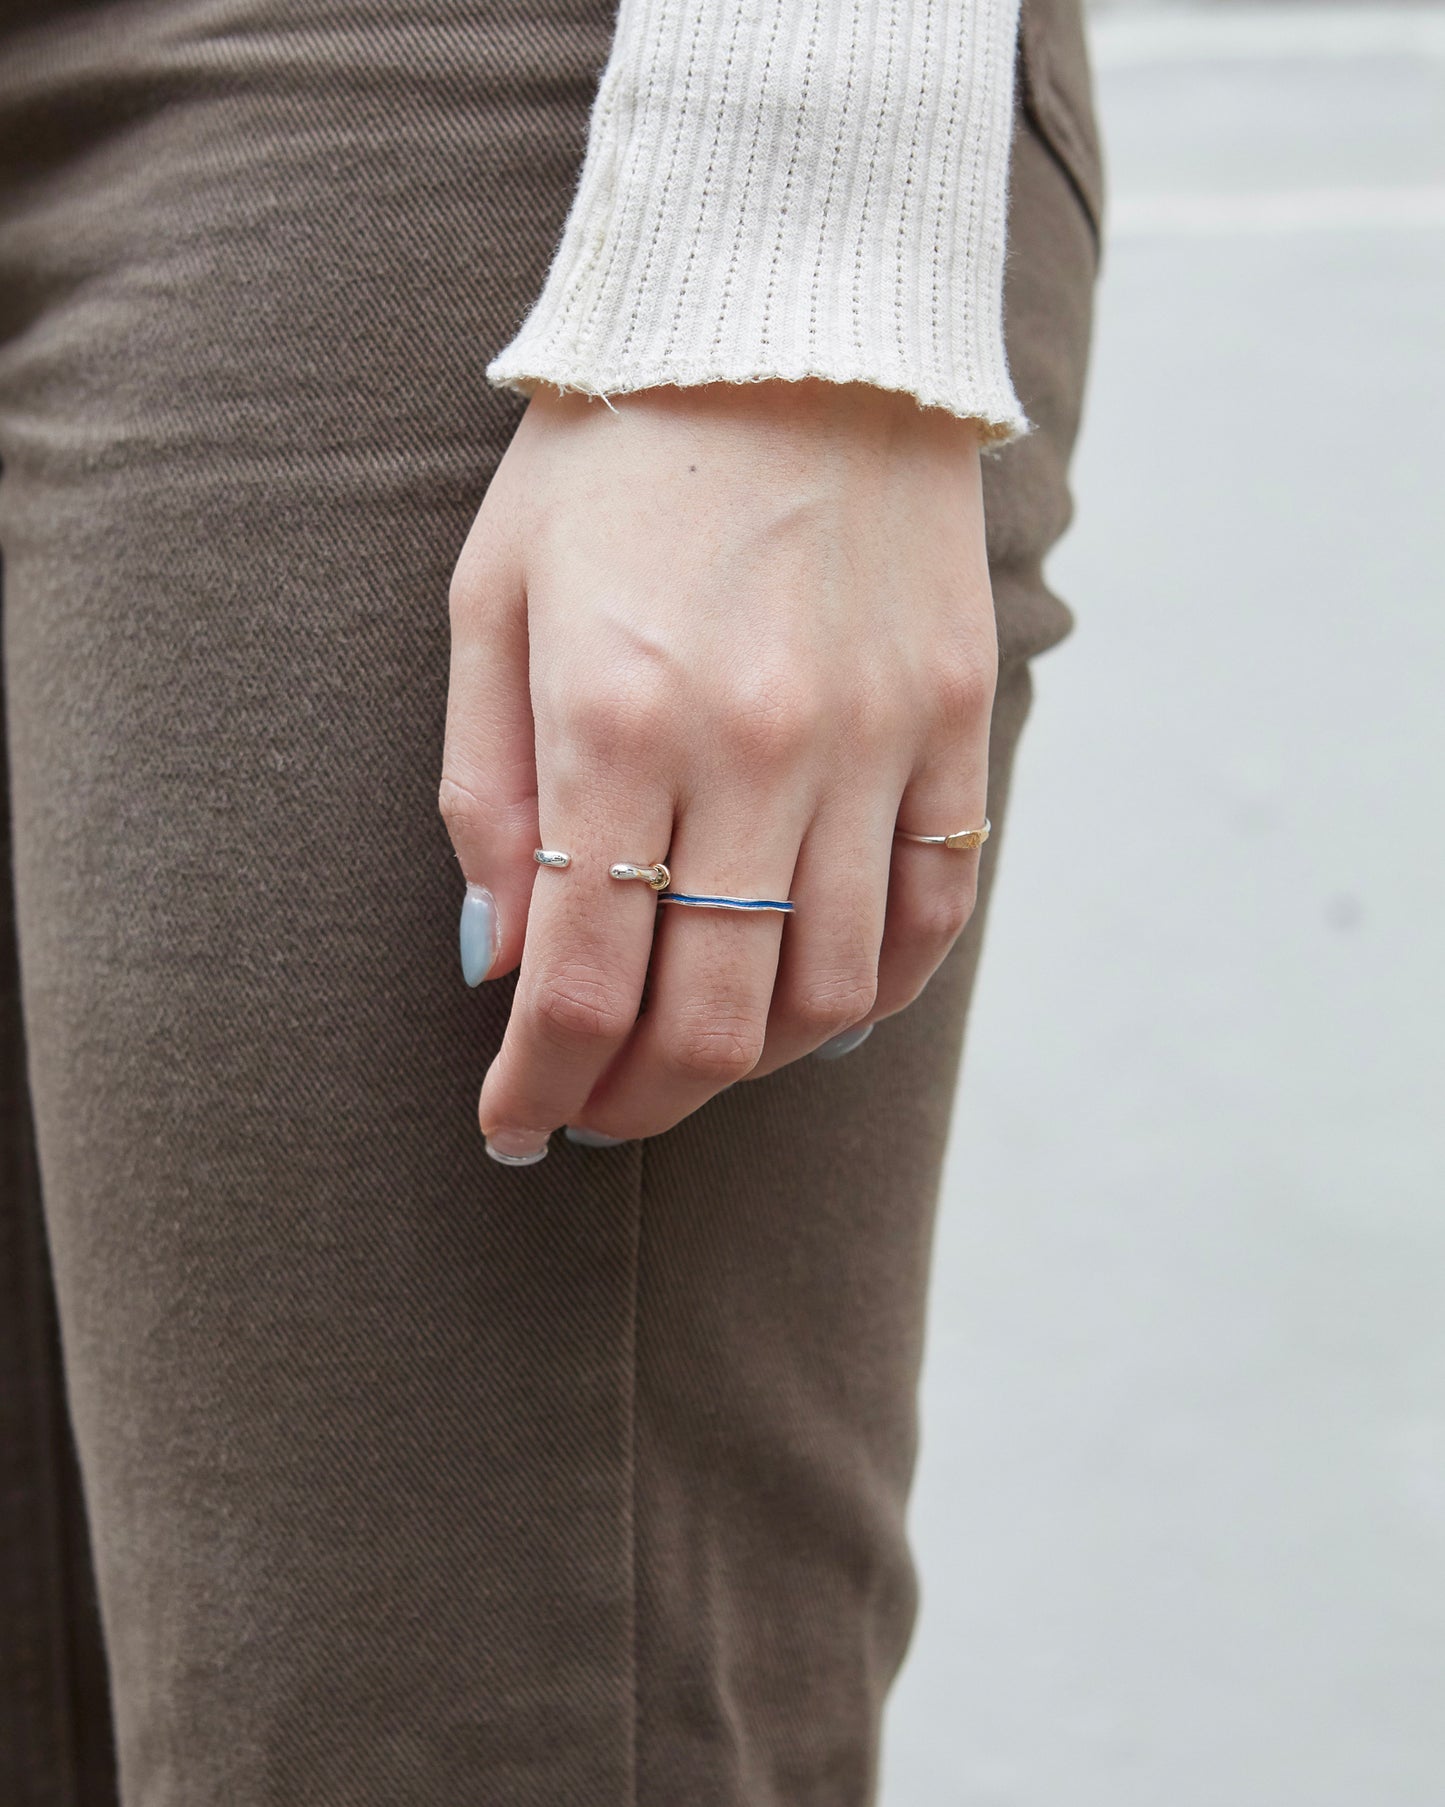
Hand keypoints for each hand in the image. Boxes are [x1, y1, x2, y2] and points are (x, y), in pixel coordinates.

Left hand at [440, 378, 997, 1161]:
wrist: (788, 312)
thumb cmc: (610, 454)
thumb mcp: (493, 601)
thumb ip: (487, 793)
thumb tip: (501, 961)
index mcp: (618, 719)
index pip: (581, 980)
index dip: (542, 1085)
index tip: (515, 1127)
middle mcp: (759, 749)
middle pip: (713, 1018)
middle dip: (640, 1099)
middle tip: (598, 1110)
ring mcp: (878, 738)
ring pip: (832, 992)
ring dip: (752, 1061)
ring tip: (695, 1054)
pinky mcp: (957, 718)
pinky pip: (935, 908)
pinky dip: (874, 990)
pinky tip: (813, 999)